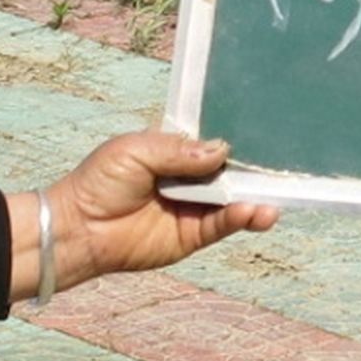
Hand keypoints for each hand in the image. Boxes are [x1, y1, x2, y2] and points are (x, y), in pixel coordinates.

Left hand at [9, 131, 276, 301]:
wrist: (78, 228)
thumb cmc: (100, 181)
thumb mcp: (137, 150)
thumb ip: (180, 149)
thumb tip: (223, 149)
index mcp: (175, 150)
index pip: (213, 139)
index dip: (236, 133)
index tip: (265, 125)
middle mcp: (190, 177)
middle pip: (230, 169)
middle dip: (254, 167)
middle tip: (283, 163)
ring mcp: (194, 206)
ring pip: (233, 199)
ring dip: (255, 196)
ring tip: (273, 197)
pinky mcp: (192, 235)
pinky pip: (221, 225)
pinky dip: (239, 218)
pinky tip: (252, 211)